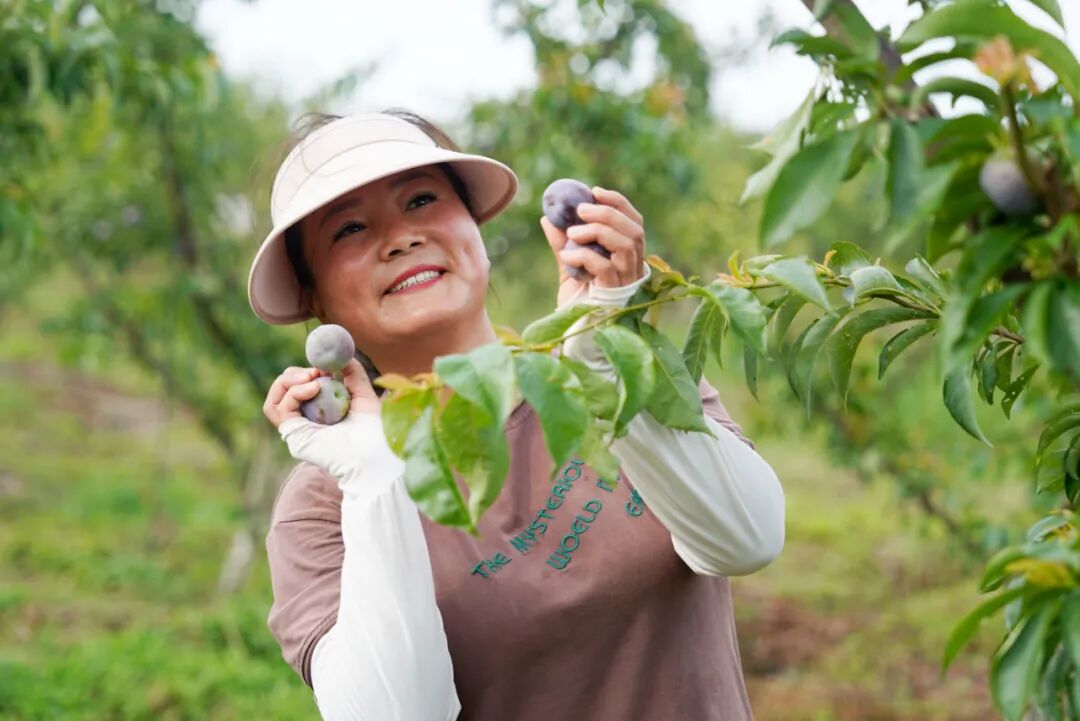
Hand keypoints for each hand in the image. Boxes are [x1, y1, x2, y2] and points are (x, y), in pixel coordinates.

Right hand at [262, 357, 380, 428]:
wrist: (374, 451)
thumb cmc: (373, 429)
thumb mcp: (362, 393)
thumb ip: (352, 373)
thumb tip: (343, 355)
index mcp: (318, 412)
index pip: (297, 388)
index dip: (305, 373)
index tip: (324, 366)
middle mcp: (304, 422)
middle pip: (281, 392)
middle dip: (294, 374)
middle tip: (316, 370)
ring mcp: (297, 430)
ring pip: (274, 401)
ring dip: (288, 381)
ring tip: (312, 377)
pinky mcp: (293, 435)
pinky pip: (280, 409)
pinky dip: (294, 393)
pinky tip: (314, 388)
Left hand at [540, 186, 646, 307]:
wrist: (577, 336)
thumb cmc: (578, 304)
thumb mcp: (569, 269)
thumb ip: (563, 244)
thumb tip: (548, 218)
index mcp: (629, 257)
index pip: (635, 222)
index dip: (619, 203)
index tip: (594, 192)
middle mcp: (634, 268)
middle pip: (635, 230)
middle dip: (608, 213)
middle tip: (580, 211)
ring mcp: (627, 282)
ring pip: (626, 245)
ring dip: (598, 231)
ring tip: (571, 234)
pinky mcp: (615, 295)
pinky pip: (605, 268)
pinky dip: (585, 256)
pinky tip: (567, 257)